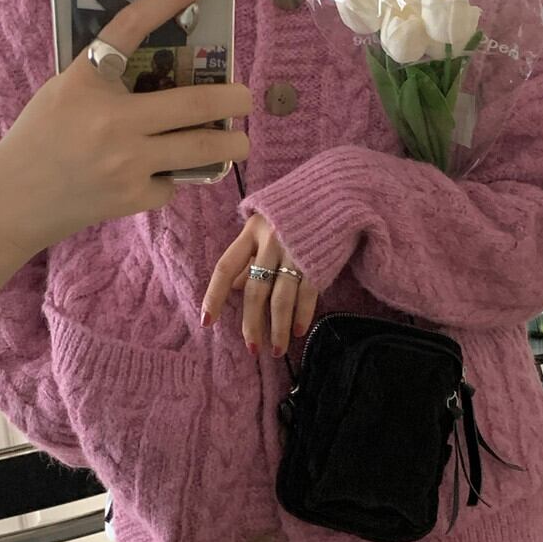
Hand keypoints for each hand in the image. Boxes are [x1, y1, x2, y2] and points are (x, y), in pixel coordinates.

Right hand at [0, 0, 250, 257]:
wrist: (13, 200)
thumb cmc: (40, 139)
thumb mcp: (66, 92)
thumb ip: (109, 80)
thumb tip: (170, 71)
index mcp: (88, 80)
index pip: (134, 25)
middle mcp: (112, 119)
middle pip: (196, 102)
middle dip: (235, 98)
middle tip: (246, 96)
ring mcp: (127, 161)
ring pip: (204, 148)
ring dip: (233, 144)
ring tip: (238, 140)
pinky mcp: (134, 195)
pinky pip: (174, 181)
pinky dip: (174, 177)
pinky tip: (158, 175)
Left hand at [202, 214, 318, 356]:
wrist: (335, 192)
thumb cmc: (293, 212)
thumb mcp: (264, 226)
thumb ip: (249, 255)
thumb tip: (233, 287)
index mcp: (251, 231)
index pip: (226, 267)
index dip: (214, 296)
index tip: (206, 322)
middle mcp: (271, 242)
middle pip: (255, 290)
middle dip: (252, 324)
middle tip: (252, 349)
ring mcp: (295, 252)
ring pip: (281, 298)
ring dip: (277, 328)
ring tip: (275, 349)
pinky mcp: (318, 260)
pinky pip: (307, 294)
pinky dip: (302, 315)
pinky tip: (297, 331)